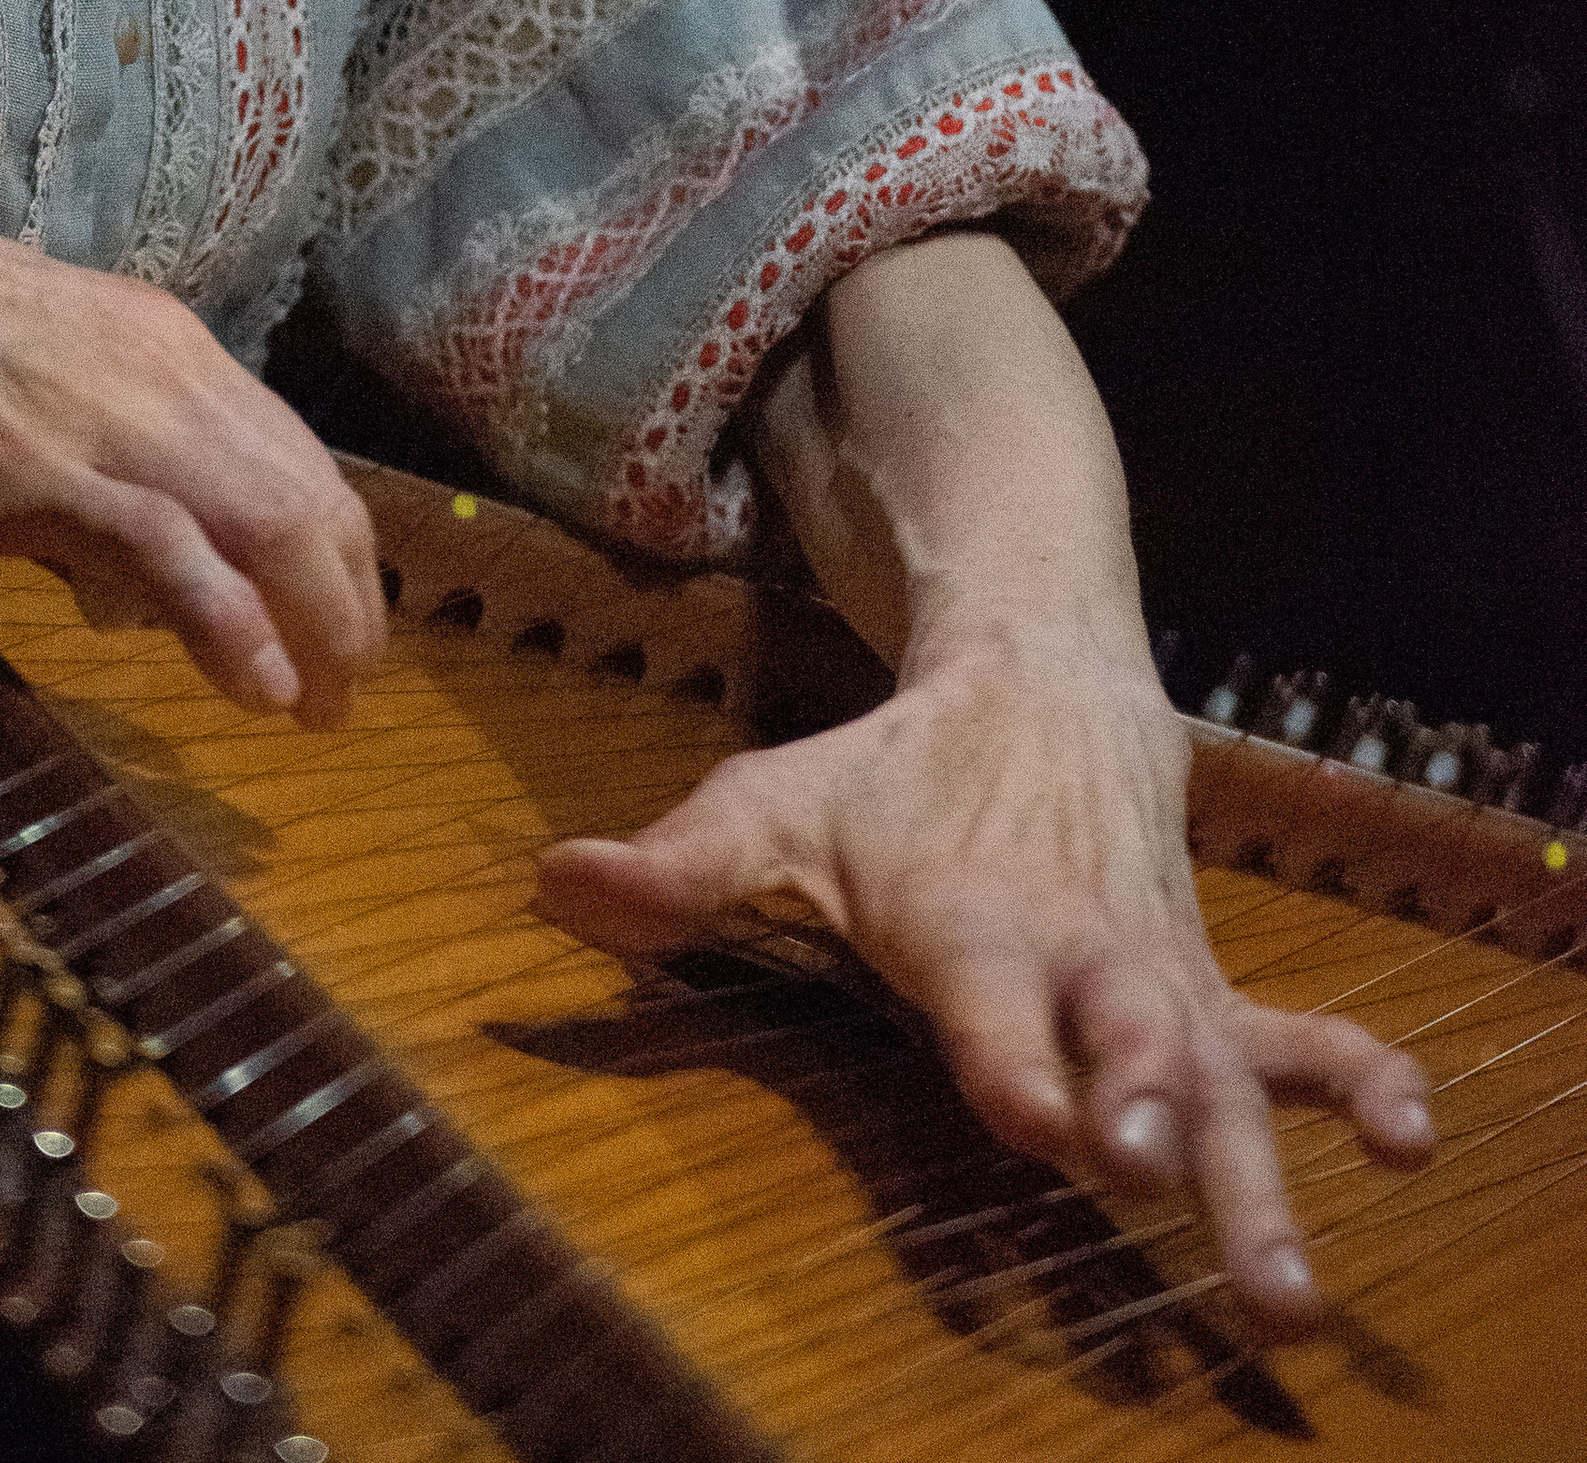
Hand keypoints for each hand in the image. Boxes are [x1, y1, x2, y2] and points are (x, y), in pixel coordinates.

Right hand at [0, 145, 387, 728]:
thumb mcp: (20, 387)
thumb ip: (85, 466)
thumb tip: (124, 576)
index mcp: (157, 342)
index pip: (291, 453)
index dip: (331, 548)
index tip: (340, 622)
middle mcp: (162, 371)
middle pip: (307, 495)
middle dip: (345, 602)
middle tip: (347, 691)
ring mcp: (108, 419)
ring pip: (269, 521)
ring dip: (315, 626)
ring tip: (325, 709)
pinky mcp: (43, 473)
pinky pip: (172, 552)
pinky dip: (230, 624)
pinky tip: (260, 689)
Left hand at [531, 617, 1434, 1336]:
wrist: (1043, 683)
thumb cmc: (892, 774)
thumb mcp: (775, 801)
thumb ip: (677, 866)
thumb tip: (555, 886)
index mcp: (973, 926)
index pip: (994, 1008)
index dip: (1014, 1064)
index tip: (1039, 1123)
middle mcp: (1082, 963)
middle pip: (1126, 1044)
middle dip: (1146, 1115)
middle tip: (1156, 1179)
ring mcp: (1158, 982)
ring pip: (1226, 1078)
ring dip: (1260, 1170)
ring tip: (1286, 1286)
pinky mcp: (1210, 990)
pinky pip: (1304, 1040)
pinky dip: (1362, 1084)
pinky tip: (1412, 1146)